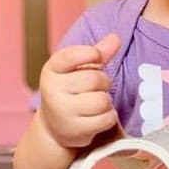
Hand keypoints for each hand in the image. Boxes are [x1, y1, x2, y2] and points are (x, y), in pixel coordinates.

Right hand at [38, 33, 120, 147]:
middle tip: (97, 88)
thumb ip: (97, 53)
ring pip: (102, 101)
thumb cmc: (72, 91)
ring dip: (107, 101)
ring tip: (97, 102)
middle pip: (94, 79)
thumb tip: (116, 38)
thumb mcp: (79, 69)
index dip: (89, 53)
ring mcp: (62, 112)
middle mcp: (52, 90)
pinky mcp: (74, 130)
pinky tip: (99, 116)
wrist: (55, 126)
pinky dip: (109, 117)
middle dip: (103, 82)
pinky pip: (106, 119)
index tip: (97, 56)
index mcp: (52, 70)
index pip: (69, 56)